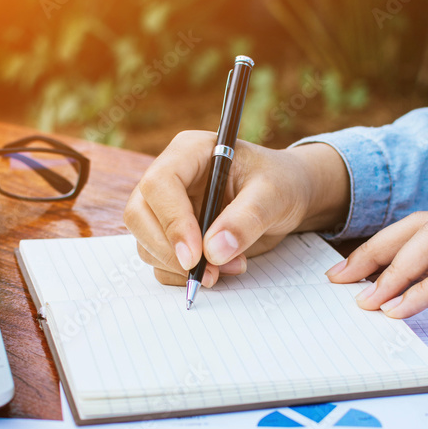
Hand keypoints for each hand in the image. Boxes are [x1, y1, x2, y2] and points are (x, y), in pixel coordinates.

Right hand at [124, 132, 349, 285]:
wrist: (288, 196)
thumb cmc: (281, 183)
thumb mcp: (274, 195)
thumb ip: (247, 219)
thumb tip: (213, 252)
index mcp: (189, 152)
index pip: (159, 184)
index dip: (172, 222)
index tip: (195, 256)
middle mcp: (170, 179)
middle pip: (139, 215)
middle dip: (167, 251)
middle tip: (206, 273)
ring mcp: (167, 208)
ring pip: (145, 243)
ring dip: (181, 267)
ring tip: (231, 266)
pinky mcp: (172, 235)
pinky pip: (160, 262)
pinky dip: (184, 275)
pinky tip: (221, 270)